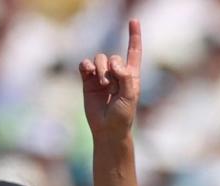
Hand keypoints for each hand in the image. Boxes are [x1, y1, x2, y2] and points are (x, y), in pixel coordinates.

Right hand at [80, 19, 141, 138]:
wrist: (107, 130)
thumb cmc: (122, 115)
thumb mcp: (130, 96)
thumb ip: (125, 76)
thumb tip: (114, 63)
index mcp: (131, 76)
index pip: (133, 52)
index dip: (134, 36)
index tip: (133, 20)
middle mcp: (116, 74)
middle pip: (113, 56)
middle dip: (112, 68)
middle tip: (112, 86)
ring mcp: (101, 77)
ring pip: (99, 59)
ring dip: (100, 69)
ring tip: (102, 84)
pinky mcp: (88, 81)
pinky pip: (85, 65)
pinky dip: (86, 65)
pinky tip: (88, 72)